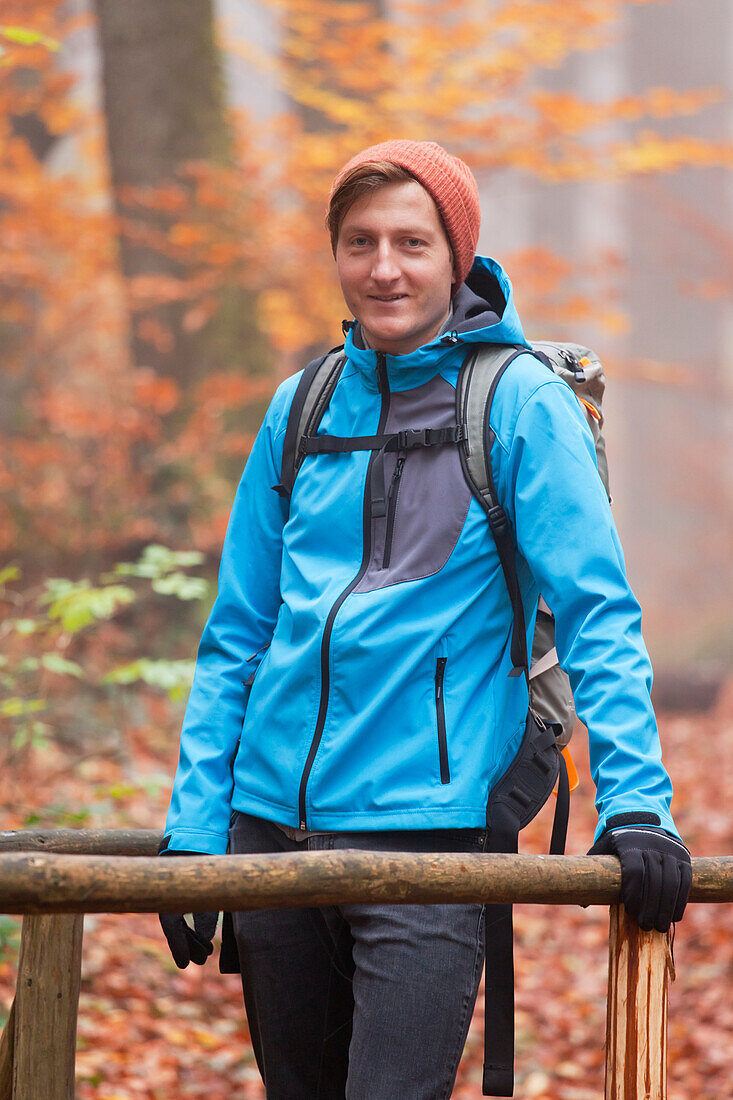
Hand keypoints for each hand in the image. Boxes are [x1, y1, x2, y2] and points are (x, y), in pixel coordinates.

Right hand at [158, 846, 217, 967]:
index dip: (178, 947)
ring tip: (207, 952)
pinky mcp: (182, 890)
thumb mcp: (206, 886)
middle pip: (176, 928)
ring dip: (192, 939)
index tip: (183, 965)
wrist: (194, 835)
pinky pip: (184, 914)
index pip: (172, 927)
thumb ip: (206, 911)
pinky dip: (193, 927)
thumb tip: (205, 936)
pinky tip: (204, 936)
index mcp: (168, 895)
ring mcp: (175, 894)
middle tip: (203, 959)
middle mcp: (168, 896)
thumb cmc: (200, 859)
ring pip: (180, 923)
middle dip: (189, 946)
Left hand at [589, 820, 690, 931]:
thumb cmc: (618, 844)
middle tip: (646, 926)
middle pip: (654, 881)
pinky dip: (680, 900)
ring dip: (666, 908)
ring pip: (671, 883)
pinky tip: (674, 916)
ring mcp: (669, 851)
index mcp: (628, 844)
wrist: (641, 821)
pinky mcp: (683, 857)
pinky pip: (684, 881)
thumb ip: (593, 872)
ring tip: (659, 926)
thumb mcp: (602, 850)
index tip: (630, 910)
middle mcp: (651, 845)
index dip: (633, 892)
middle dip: (650, 907)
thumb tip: (582, 904)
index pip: (634, 870)